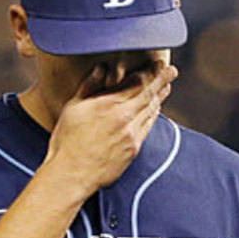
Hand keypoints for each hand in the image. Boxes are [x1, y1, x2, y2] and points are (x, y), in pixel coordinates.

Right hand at [44, 60, 177, 195]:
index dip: (149, 73)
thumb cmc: (67, 141)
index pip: (136, 83)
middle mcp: (124, 118)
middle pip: (149, 94)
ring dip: (160, 97)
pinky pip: (148, 126)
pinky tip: (155, 109)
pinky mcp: (134, 149)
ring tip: (167, 86)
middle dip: (162, 80)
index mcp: (108, 104)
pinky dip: (153, 114)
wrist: (72, 173)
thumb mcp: (74, 107)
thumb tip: (101, 68)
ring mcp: (132, 134)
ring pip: (151, 111)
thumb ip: (89, 85)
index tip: (157, 64)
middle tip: (171, 70)